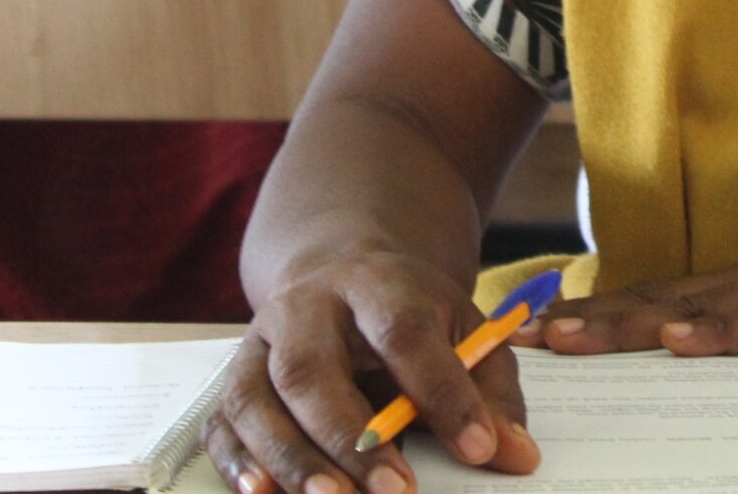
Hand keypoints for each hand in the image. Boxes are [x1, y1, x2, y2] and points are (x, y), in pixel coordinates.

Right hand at [206, 246, 541, 493]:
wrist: (337, 266)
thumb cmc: (408, 310)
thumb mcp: (460, 325)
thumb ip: (490, 388)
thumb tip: (516, 454)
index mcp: (376, 282)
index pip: (405, 332)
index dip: (441, 391)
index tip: (478, 447)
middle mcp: (307, 307)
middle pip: (312, 367)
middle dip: (349, 436)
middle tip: (394, 492)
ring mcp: (260, 341)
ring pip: (258, 398)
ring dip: (291, 457)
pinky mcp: (233, 377)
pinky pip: (221, 422)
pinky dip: (236, 462)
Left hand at [529, 197, 737, 358]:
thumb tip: (732, 352)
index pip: (675, 297)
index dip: (612, 311)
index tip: (553, 323)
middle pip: (667, 300)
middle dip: (596, 320)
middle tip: (530, 334)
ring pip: (701, 311)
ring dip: (631, 326)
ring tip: (572, 339)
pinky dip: (724, 333)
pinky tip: (681, 340)